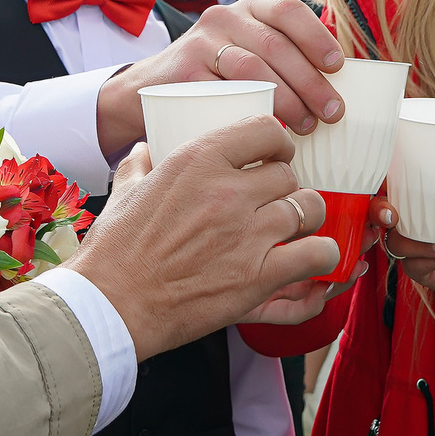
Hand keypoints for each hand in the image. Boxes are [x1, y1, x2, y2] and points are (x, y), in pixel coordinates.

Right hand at [69, 117, 340, 358]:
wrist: (112, 304)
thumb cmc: (114, 251)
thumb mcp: (124, 190)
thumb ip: (141, 162)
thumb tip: (148, 149)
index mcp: (197, 160)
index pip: (265, 130)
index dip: (278, 144)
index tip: (275, 156)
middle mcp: (228, 191)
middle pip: (288, 174)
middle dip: (285, 188)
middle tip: (273, 204)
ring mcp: (247, 233)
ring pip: (309, 208)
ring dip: (304, 220)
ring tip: (291, 232)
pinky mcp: (259, 276)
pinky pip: (317, 253)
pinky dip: (322, 256)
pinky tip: (312, 259)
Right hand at [95, 0, 346, 156]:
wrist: (145, 92)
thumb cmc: (212, 77)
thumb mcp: (245, 51)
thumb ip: (280, 55)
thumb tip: (337, 82)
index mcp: (247, 9)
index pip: (288, 11)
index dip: (317, 37)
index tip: (338, 67)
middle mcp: (223, 18)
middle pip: (276, 45)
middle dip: (311, 81)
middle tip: (332, 113)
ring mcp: (200, 43)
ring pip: (254, 68)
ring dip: (287, 100)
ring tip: (306, 126)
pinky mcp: (182, 72)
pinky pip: (223, 92)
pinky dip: (250, 112)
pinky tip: (266, 129)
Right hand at [381, 176, 434, 300]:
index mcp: (422, 197)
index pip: (391, 184)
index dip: (380, 182)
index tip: (383, 182)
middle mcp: (412, 220)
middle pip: (378, 214)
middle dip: (378, 212)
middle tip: (392, 216)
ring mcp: (415, 246)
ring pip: (394, 242)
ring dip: (413, 243)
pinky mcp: (422, 269)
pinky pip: (411, 266)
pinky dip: (427, 260)